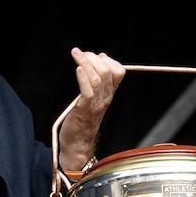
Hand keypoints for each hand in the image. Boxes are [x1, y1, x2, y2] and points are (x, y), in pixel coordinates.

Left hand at [57, 48, 125, 169]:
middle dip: (93, 57)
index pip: (119, 71)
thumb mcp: (93, 97)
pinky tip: (78, 69)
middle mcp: (105, 97)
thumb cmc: (83, 118)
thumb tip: (101, 56)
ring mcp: (95, 103)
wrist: (78, 143)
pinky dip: (83, 78)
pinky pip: (87, 91)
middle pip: (106, 70)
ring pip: (97, 77)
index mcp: (109, 93)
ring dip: (85, 62)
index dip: (108, 59)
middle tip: (79, 53)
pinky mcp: (84, 109)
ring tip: (76, 53)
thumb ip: (97, 80)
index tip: (96, 56)